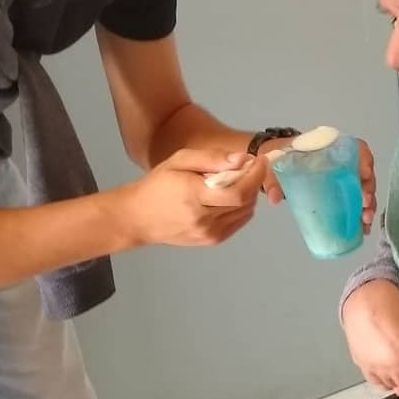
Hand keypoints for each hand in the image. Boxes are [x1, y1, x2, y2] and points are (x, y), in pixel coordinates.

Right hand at [118, 148, 267, 248]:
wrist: (139, 218)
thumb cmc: (158, 184)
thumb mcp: (179, 161)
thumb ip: (211, 158)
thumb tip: (241, 159)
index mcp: (194, 196)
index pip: (239, 191)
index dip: (256, 176)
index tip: (260, 161)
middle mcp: (204, 219)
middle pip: (245, 202)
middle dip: (254, 182)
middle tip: (249, 168)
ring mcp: (209, 233)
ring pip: (245, 212)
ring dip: (249, 194)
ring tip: (237, 181)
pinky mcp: (211, 240)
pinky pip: (238, 222)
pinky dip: (241, 207)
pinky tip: (229, 197)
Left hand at [255, 136, 377, 233]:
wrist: (276, 159)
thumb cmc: (281, 156)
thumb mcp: (276, 163)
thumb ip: (274, 179)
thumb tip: (275, 198)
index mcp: (330, 147)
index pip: (356, 148)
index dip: (365, 160)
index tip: (365, 175)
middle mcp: (342, 160)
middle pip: (364, 172)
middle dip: (369, 191)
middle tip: (365, 207)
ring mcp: (343, 175)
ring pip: (364, 188)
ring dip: (368, 205)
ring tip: (365, 222)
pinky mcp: (341, 190)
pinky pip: (356, 199)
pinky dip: (360, 213)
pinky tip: (362, 227)